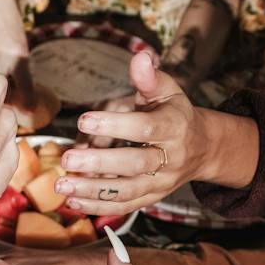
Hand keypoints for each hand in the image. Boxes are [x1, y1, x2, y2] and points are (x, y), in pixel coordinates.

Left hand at [56, 52, 210, 215]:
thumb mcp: (168, 91)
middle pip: (134, 165)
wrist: (202, 148)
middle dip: (99, 163)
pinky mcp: (151, 198)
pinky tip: (73, 201)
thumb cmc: (176, 114)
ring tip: (62, 184)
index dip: (115, 125)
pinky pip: (125, 207)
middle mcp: (170, 158)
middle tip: (67, 158)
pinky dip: (98, 207)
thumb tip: (141, 57)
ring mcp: (161, 182)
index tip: (83, 120)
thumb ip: (150, 78)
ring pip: (127, 192)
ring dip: (92, 191)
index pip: (145, 128)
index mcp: (175, 127)